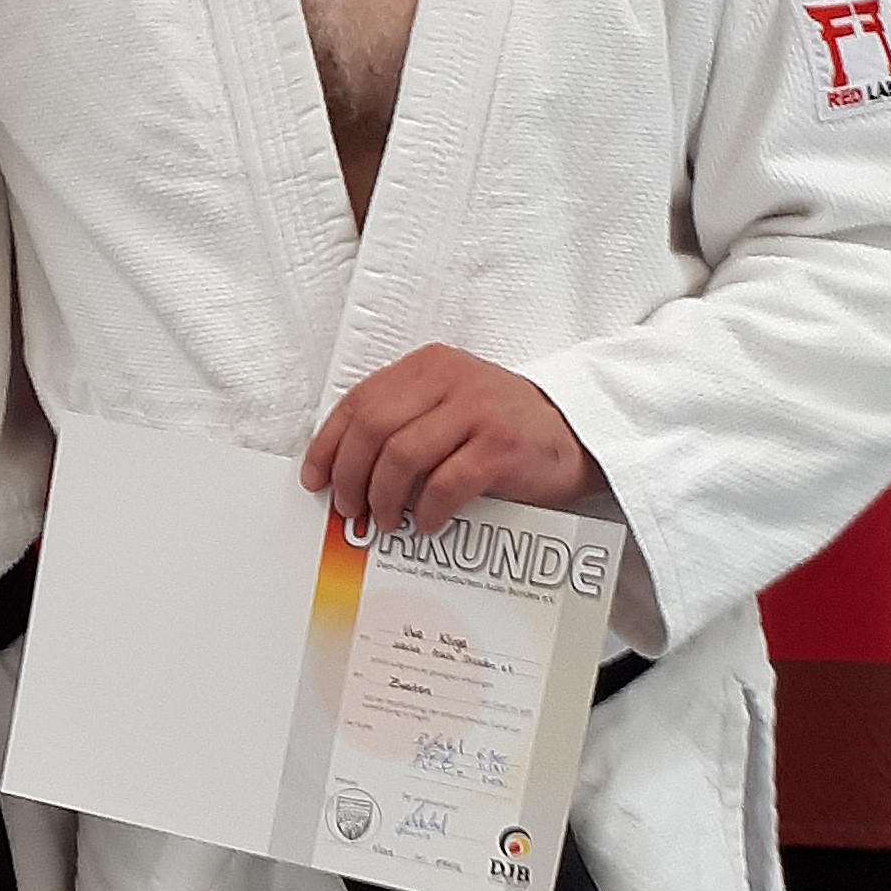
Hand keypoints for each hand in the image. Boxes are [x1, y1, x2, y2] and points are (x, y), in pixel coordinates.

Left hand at [301, 345, 601, 537]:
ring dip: (383, 497)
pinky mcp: (500, 447)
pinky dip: (427, 510)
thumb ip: (405, 421)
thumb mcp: (448, 407)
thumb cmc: (501, 428)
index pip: (359, 400)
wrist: (576, 435)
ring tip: (384, 521)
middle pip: (373, 428)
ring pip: (402, 456)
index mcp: (427, 365)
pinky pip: (445, 484)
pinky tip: (426, 524)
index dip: (328, 443)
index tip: (315, 478)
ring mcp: (477, 411)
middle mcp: (450, 379)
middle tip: (349, 509)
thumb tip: (346, 470)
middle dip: (350, 475)